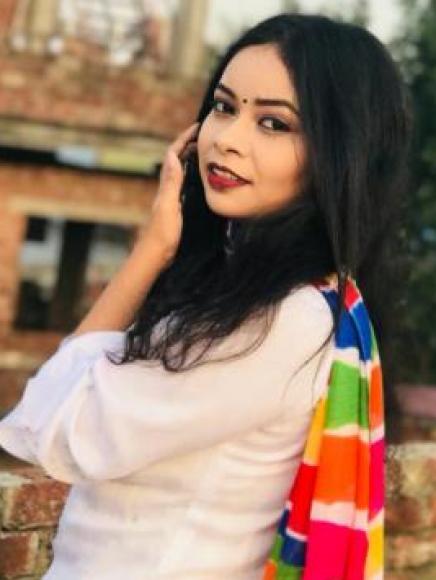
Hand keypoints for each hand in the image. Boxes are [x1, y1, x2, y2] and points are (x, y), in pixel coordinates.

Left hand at [138, 123, 198, 263]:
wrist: (154, 257)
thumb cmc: (162, 235)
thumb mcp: (169, 206)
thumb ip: (171, 183)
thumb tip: (172, 156)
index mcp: (165, 187)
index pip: (173, 155)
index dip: (184, 139)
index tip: (197, 127)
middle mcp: (167, 190)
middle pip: (177, 160)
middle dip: (188, 145)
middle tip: (204, 136)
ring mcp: (170, 200)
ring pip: (180, 172)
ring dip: (191, 159)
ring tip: (205, 152)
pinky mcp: (175, 210)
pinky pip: (184, 186)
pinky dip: (192, 177)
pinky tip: (200, 182)